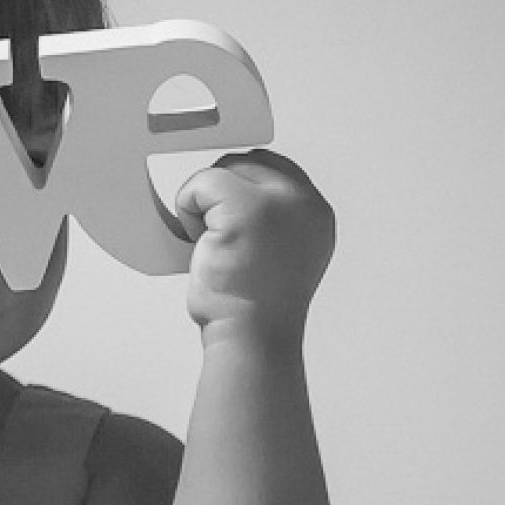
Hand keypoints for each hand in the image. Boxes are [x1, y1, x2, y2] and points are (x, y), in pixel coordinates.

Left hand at [175, 150, 334, 346]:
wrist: (253, 341)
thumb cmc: (256, 311)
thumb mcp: (281, 256)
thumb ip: (273, 220)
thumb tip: (238, 194)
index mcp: (316, 215)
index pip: (274, 169)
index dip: (242, 188)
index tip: (229, 222)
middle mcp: (305, 203)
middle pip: (247, 163)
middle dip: (221, 195)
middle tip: (220, 241)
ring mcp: (278, 203)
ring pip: (223, 170)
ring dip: (205, 204)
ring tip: (217, 247)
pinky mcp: (245, 208)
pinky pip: (201, 183)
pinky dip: (188, 209)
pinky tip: (202, 244)